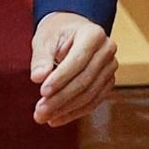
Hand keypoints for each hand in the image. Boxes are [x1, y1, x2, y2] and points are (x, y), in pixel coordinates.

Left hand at [29, 11, 117, 127]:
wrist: (72, 30)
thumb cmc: (57, 33)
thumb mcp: (45, 39)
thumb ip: (41, 57)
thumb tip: (37, 77)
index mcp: (93, 34)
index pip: (78, 60)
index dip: (61, 78)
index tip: (42, 91)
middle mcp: (107, 50)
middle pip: (85, 80)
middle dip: (61, 98)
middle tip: (39, 112)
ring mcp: (110, 67)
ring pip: (89, 94)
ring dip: (66, 109)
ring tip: (44, 117)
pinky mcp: (108, 81)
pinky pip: (93, 101)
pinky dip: (74, 112)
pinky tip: (57, 118)